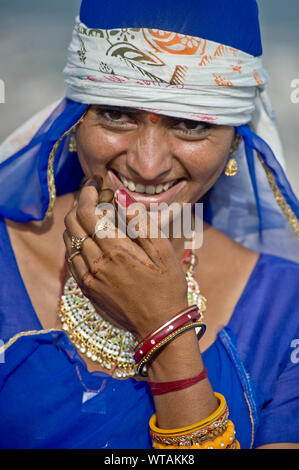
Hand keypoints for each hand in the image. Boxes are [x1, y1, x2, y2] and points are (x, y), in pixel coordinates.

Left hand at [63, 176, 188, 340]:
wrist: (159, 327)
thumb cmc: (167, 288)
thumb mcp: (164, 253)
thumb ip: (141, 223)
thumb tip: (122, 198)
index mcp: (116, 251)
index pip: (87, 212)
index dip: (88, 191)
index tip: (97, 181)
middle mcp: (96, 264)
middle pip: (72, 223)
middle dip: (81, 203)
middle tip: (98, 197)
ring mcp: (88, 278)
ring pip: (70, 240)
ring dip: (78, 222)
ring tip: (96, 216)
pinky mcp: (87, 289)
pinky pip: (72, 259)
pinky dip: (78, 243)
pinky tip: (93, 241)